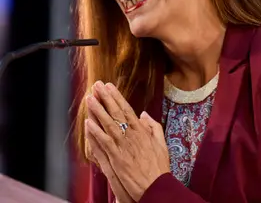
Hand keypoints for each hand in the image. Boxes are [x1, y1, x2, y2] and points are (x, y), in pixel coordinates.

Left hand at [86, 81, 170, 201]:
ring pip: (107, 125)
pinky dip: (95, 132)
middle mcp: (132, 136)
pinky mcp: (115, 158)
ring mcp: (123, 147)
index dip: (117, 97)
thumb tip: (144, 115)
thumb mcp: (161, 144)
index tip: (109, 87)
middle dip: (105, 98)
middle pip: (116, 113)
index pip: (127, 110)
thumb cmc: (158, 167)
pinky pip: (103, 142)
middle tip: (96, 86)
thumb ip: (153, 127)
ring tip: (89, 99)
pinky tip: (88, 123)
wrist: (155, 185)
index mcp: (142, 132)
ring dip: (97, 111)